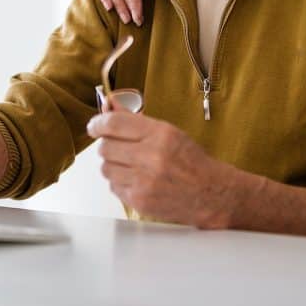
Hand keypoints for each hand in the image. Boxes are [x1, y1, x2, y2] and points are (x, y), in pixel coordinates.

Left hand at [87, 107, 235, 228]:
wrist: (210, 194)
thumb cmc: (191, 161)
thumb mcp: (168, 132)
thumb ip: (135, 120)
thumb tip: (109, 105)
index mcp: (160, 134)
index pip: (114, 123)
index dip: (98, 123)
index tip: (94, 126)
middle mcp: (151, 157)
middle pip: (105, 147)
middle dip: (108, 145)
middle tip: (120, 147)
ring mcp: (144, 181)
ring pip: (105, 168)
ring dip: (113, 165)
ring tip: (131, 165)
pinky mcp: (139, 200)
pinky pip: (113, 186)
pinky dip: (120, 182)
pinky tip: (137, 180)